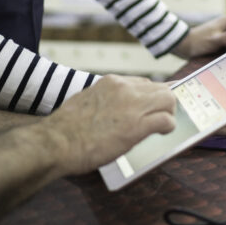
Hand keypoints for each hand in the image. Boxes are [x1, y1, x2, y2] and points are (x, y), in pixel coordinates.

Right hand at [37, 75, 175, 174]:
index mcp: (111, 82)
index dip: (150, 97)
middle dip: (164, 103)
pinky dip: (168, 127)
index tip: (150, 107)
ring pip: (169, 99)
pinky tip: (162, 133)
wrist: (57, 142)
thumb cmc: (65, 128)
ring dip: (169, 113)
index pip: (143, 83)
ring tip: (162, 125)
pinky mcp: (137, 126)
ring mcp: (132, 106)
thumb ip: (104, 99)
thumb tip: (113, 107)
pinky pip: (166, 120)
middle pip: (160, 88)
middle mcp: (125, 89)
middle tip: (160, 117)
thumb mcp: (86, 100)